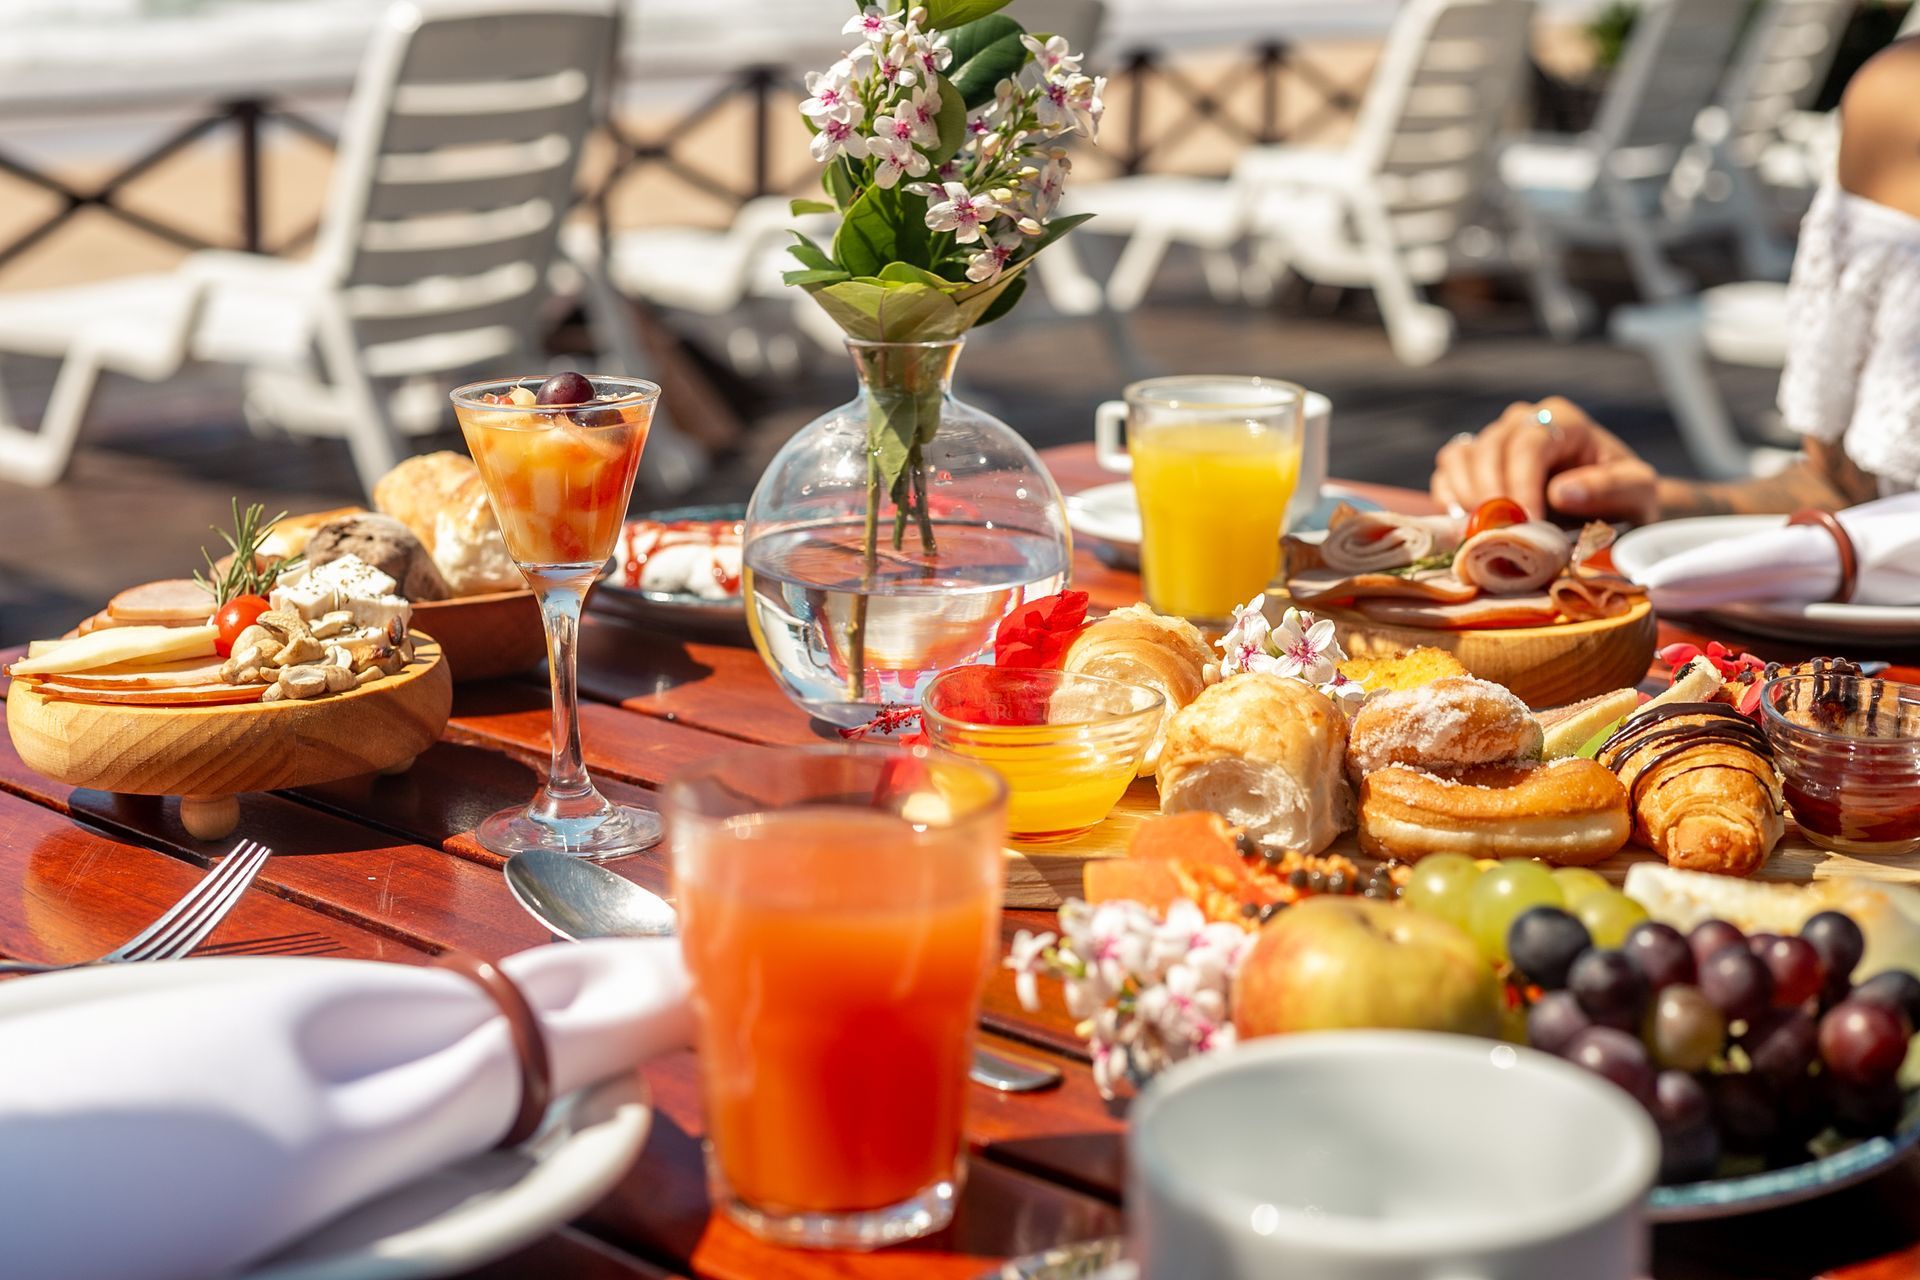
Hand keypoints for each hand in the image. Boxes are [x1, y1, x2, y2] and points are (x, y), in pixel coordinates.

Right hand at [1431, 397, 1659, 523]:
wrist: (1608, 506)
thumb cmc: (1622, 496)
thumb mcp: (1636, 491)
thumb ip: (1609, 487)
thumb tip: (1561, 492)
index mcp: (1561, 419)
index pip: (1528, 443)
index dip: (1521, 483)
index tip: (1527, 521)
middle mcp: (1521, 421)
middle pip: (1488, 450)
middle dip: (1492, 496)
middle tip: (1503, 535)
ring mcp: (1492, 440)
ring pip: (1460, 458)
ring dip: (1467, 498)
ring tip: (1487, 532)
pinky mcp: (1472, 463)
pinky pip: (1446, 474)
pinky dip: (1450, 500)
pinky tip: (1469, 525)